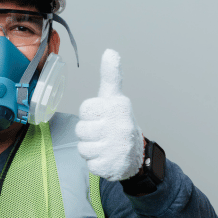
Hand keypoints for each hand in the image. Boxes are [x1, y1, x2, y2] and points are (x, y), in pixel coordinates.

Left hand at [75, 49, 143, 180]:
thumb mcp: (115, 98)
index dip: (90, 114)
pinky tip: (107, 157)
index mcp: (118, 107)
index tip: (102, 116)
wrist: (136, 155)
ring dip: (90, 148)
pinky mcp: (111, 166)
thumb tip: (110, 51)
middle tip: (103, 133)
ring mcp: (116, 147)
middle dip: (88, 133)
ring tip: (104, 145)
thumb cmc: (119, 123)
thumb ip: (111, 76)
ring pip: (83, 147)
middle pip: (81, 129)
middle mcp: (120, 126)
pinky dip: (95, 162)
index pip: (86, 109)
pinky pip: (89, 163)